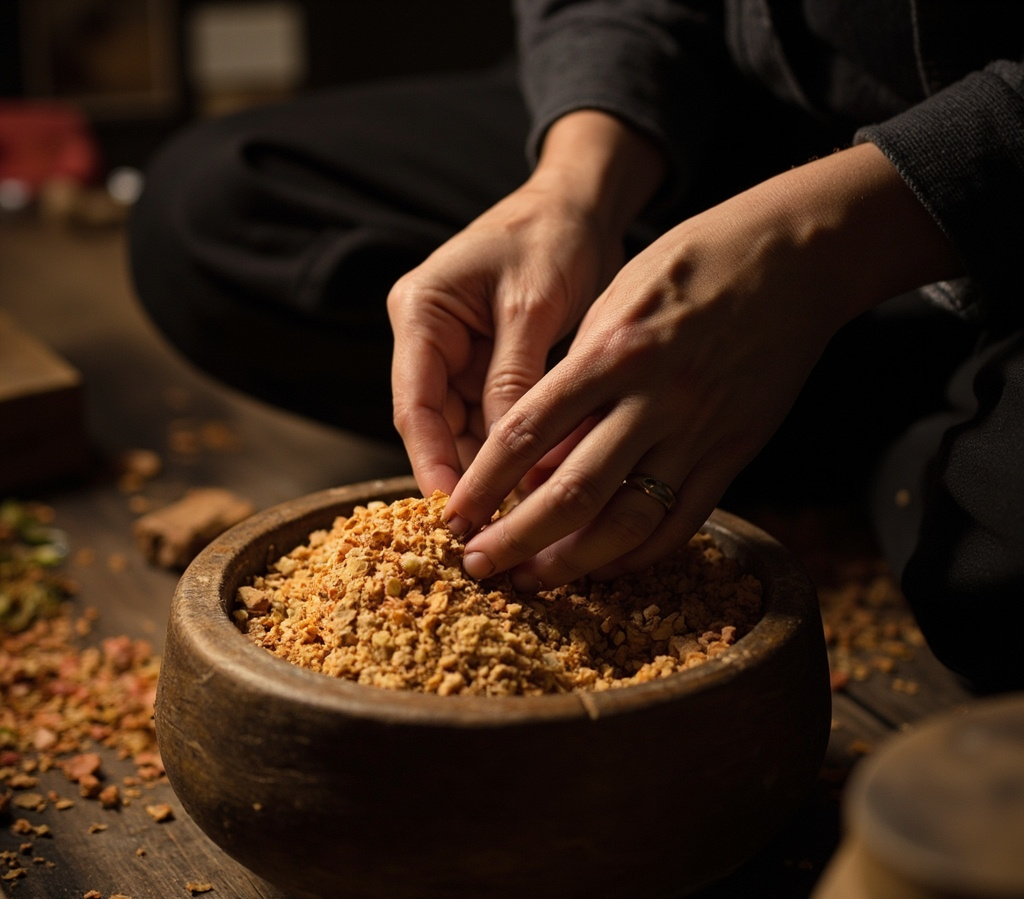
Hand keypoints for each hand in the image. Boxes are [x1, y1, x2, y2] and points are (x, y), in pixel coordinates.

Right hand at [387, 182, 616, 497]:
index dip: (430, 465)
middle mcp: (428, 340)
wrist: (580, 205)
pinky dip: (510, 453)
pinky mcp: (486, 366)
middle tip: (488, 532)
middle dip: (460, 478)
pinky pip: (491, 420)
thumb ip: (515, 380)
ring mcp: (455, 355)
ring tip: (513, 521)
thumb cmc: (553, 236)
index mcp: (421, 313)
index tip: (454, 515)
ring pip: (463, 431)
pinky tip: (531, 486)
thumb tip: (509, 461)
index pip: (413, 405)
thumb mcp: (533, 307)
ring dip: (486, 473)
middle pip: (433, 427)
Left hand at [444, 143, 963, 590]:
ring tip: (535, 580)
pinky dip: (641, 554)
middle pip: (570, 493)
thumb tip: (532, 457)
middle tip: (479, 567)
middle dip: (516, 540)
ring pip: (627, 521)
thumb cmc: (689, 266)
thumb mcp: (614, 300)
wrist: (792, 259)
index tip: (452, 517)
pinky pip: (683, 520)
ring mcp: (698, 431)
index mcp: (610, 352)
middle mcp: (652, 399)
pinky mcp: (734, 451)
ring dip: (574, 562)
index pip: (525, 434)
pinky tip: (607, 567)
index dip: (481, 485)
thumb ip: (573, 377)